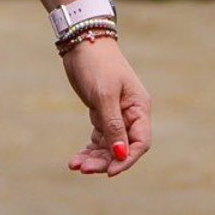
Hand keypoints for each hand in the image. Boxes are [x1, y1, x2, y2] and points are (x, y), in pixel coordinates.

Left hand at [59, 38, 150, 177]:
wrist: (82, 42)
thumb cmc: (97, 64)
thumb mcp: (104, 95)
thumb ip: (113, 125)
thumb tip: (120, 154)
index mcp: (139, 108)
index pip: (140, 142)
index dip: (127, 159)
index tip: (110, 172)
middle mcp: (130, 114)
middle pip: (122, 147)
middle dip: (104, 161)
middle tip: (84, 169)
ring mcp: (116, 114)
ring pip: (109, 145)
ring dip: (94, 157)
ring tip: (75, 165)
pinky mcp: (101, 112)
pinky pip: (99, 138)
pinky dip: (89, 149)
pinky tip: (76, 159)